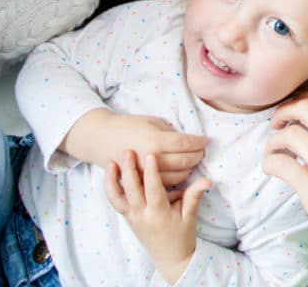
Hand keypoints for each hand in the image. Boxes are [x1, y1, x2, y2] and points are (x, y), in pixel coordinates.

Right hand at [63, 110, 206, 188]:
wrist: (102, 138)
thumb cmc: (129, 126)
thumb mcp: (152, 122)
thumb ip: (170, 132)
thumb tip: (187, 139)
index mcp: (156, 140)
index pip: (186, 144)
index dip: (198, 142)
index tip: (205, 141)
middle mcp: (152, 158)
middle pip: (184, 161)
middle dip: (197, 156)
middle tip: (202, 151)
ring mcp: (144, 173)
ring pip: (175, 177)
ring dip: (188, 170)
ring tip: (193, 162)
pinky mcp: (139, 182)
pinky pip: (162, 186)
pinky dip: (175, 181)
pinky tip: (180, 174)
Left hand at [105, 151, 210, 286]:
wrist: (169, 258)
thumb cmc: (181, 235)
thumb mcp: (190, 216)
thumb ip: (194, 196)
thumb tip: (208, 180)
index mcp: (158, 214)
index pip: (153, 190)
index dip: (152, 172)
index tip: (151, 154)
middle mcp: (142, 216)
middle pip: (131, 192)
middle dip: (129, 171)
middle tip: (128, 151)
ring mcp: (132, 217)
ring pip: (117, 198)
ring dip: (113, 180)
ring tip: (112, 162)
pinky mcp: (127, 217)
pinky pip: (116, 201)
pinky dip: (111, 187)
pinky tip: (111, 173)